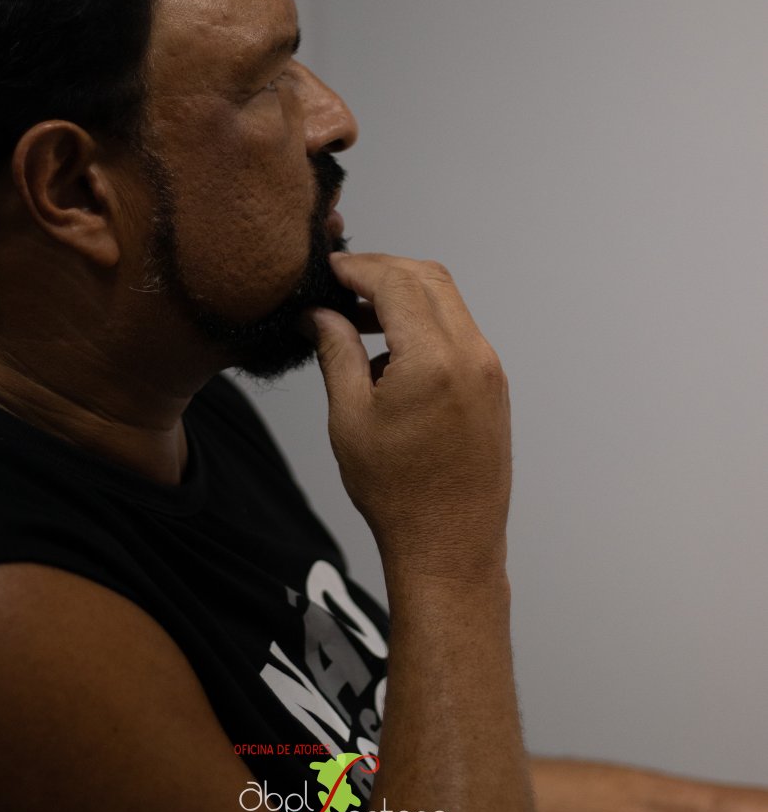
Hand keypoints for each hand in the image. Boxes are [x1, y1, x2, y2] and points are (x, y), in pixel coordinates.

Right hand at [305, 252, 511, 580]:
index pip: (396, 281)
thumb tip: (318, 314)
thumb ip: (335, 353)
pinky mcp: (494, 384)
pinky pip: (459, 330)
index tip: (328, 270)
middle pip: (428, 278)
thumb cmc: (398, 493)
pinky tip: (388, 350)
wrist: (450, 545)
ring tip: (356, 319)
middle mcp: (472, 355)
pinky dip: (424, 322)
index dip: (357, 267)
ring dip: (404, 296)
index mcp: (434, 360)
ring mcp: (489, 369)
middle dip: (382, 271)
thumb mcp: (350, 418)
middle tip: (340, 284)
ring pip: (447, 301)